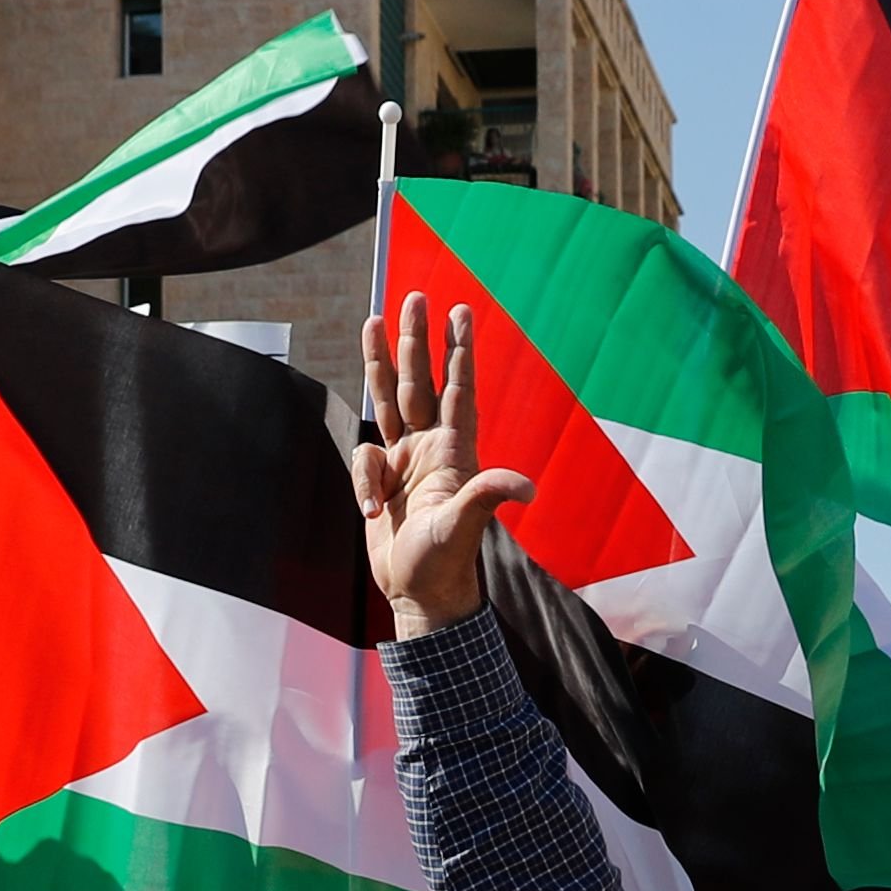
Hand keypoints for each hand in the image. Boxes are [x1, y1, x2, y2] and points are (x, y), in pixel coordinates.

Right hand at [349, 295, 537, 639]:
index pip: (457, 389)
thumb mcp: (465, 526)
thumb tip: (528, 488)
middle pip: (419, 381)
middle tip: (415, 296)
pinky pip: (364, 461)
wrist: (419, 594)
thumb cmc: (447, 562)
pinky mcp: (382, 480)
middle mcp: (431, 447)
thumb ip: (487, 497)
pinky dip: (363, 482)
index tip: (462, 312)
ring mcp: (405, 461)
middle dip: (416, 339)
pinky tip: (374, 513)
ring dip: (381, 361)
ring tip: (373, 319)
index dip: (459, 351)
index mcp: (455, 450)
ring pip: (389, 399)